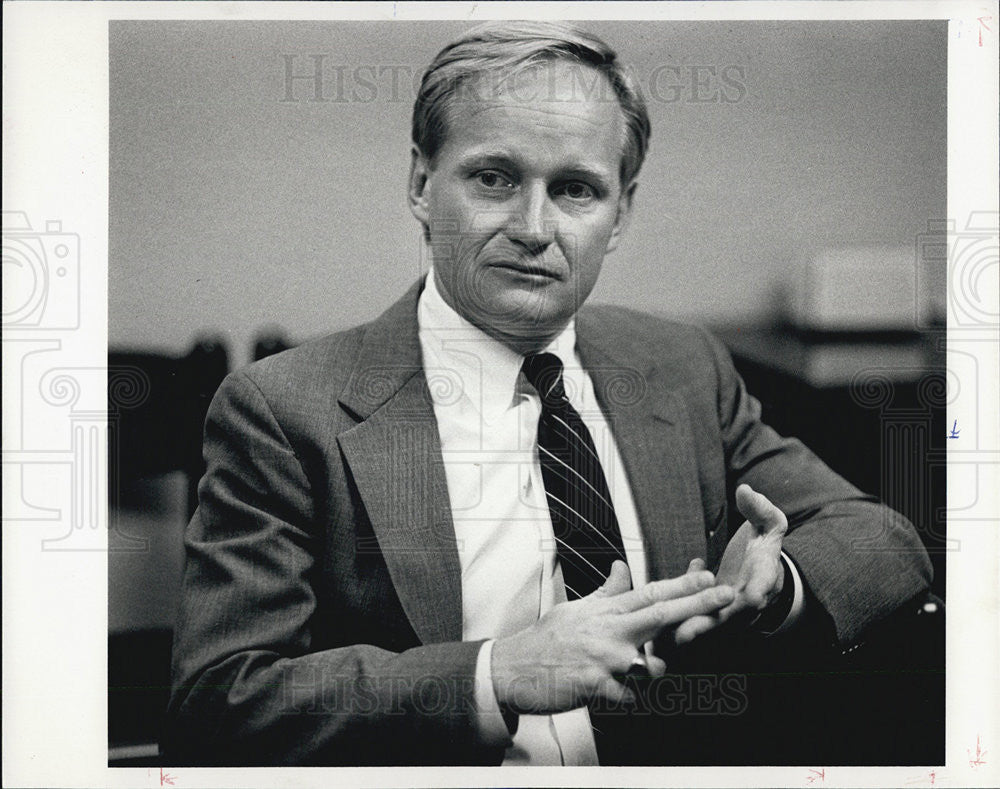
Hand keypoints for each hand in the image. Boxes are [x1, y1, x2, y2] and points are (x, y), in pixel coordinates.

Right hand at [491, 560, 734, 714]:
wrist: (513, 667)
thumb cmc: (547, 639)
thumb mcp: (577, 609)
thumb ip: (606, 592)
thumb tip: (620, 567)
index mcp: (606, 611)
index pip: (650, 592)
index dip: (681, 584)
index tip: (708, 576)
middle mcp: (610, 631)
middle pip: (661, 614)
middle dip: (696, 604)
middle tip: (725, 595)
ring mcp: (604, 659)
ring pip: (652, 664)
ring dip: (654, 672)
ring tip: (634, 673)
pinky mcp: (597, 686)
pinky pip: (631, 697)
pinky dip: (629, 697)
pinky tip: (615, 693)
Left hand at [674, 484, 788, 641]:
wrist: (761, 569)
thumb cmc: (762, 546)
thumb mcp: (769, 524)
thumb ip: (760, 509)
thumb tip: (745, 491)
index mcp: (763, 578)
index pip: (761, 588)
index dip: (754, 594)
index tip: (749, 597)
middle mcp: (746, 601)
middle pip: (727, 618)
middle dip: (708, 625)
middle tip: (685, 633)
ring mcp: (728, 612)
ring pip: (707, 626)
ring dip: (685, 630)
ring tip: (663, 635)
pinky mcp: (711, 614)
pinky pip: (694, 619)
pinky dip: (679, 619)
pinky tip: (662, 611)